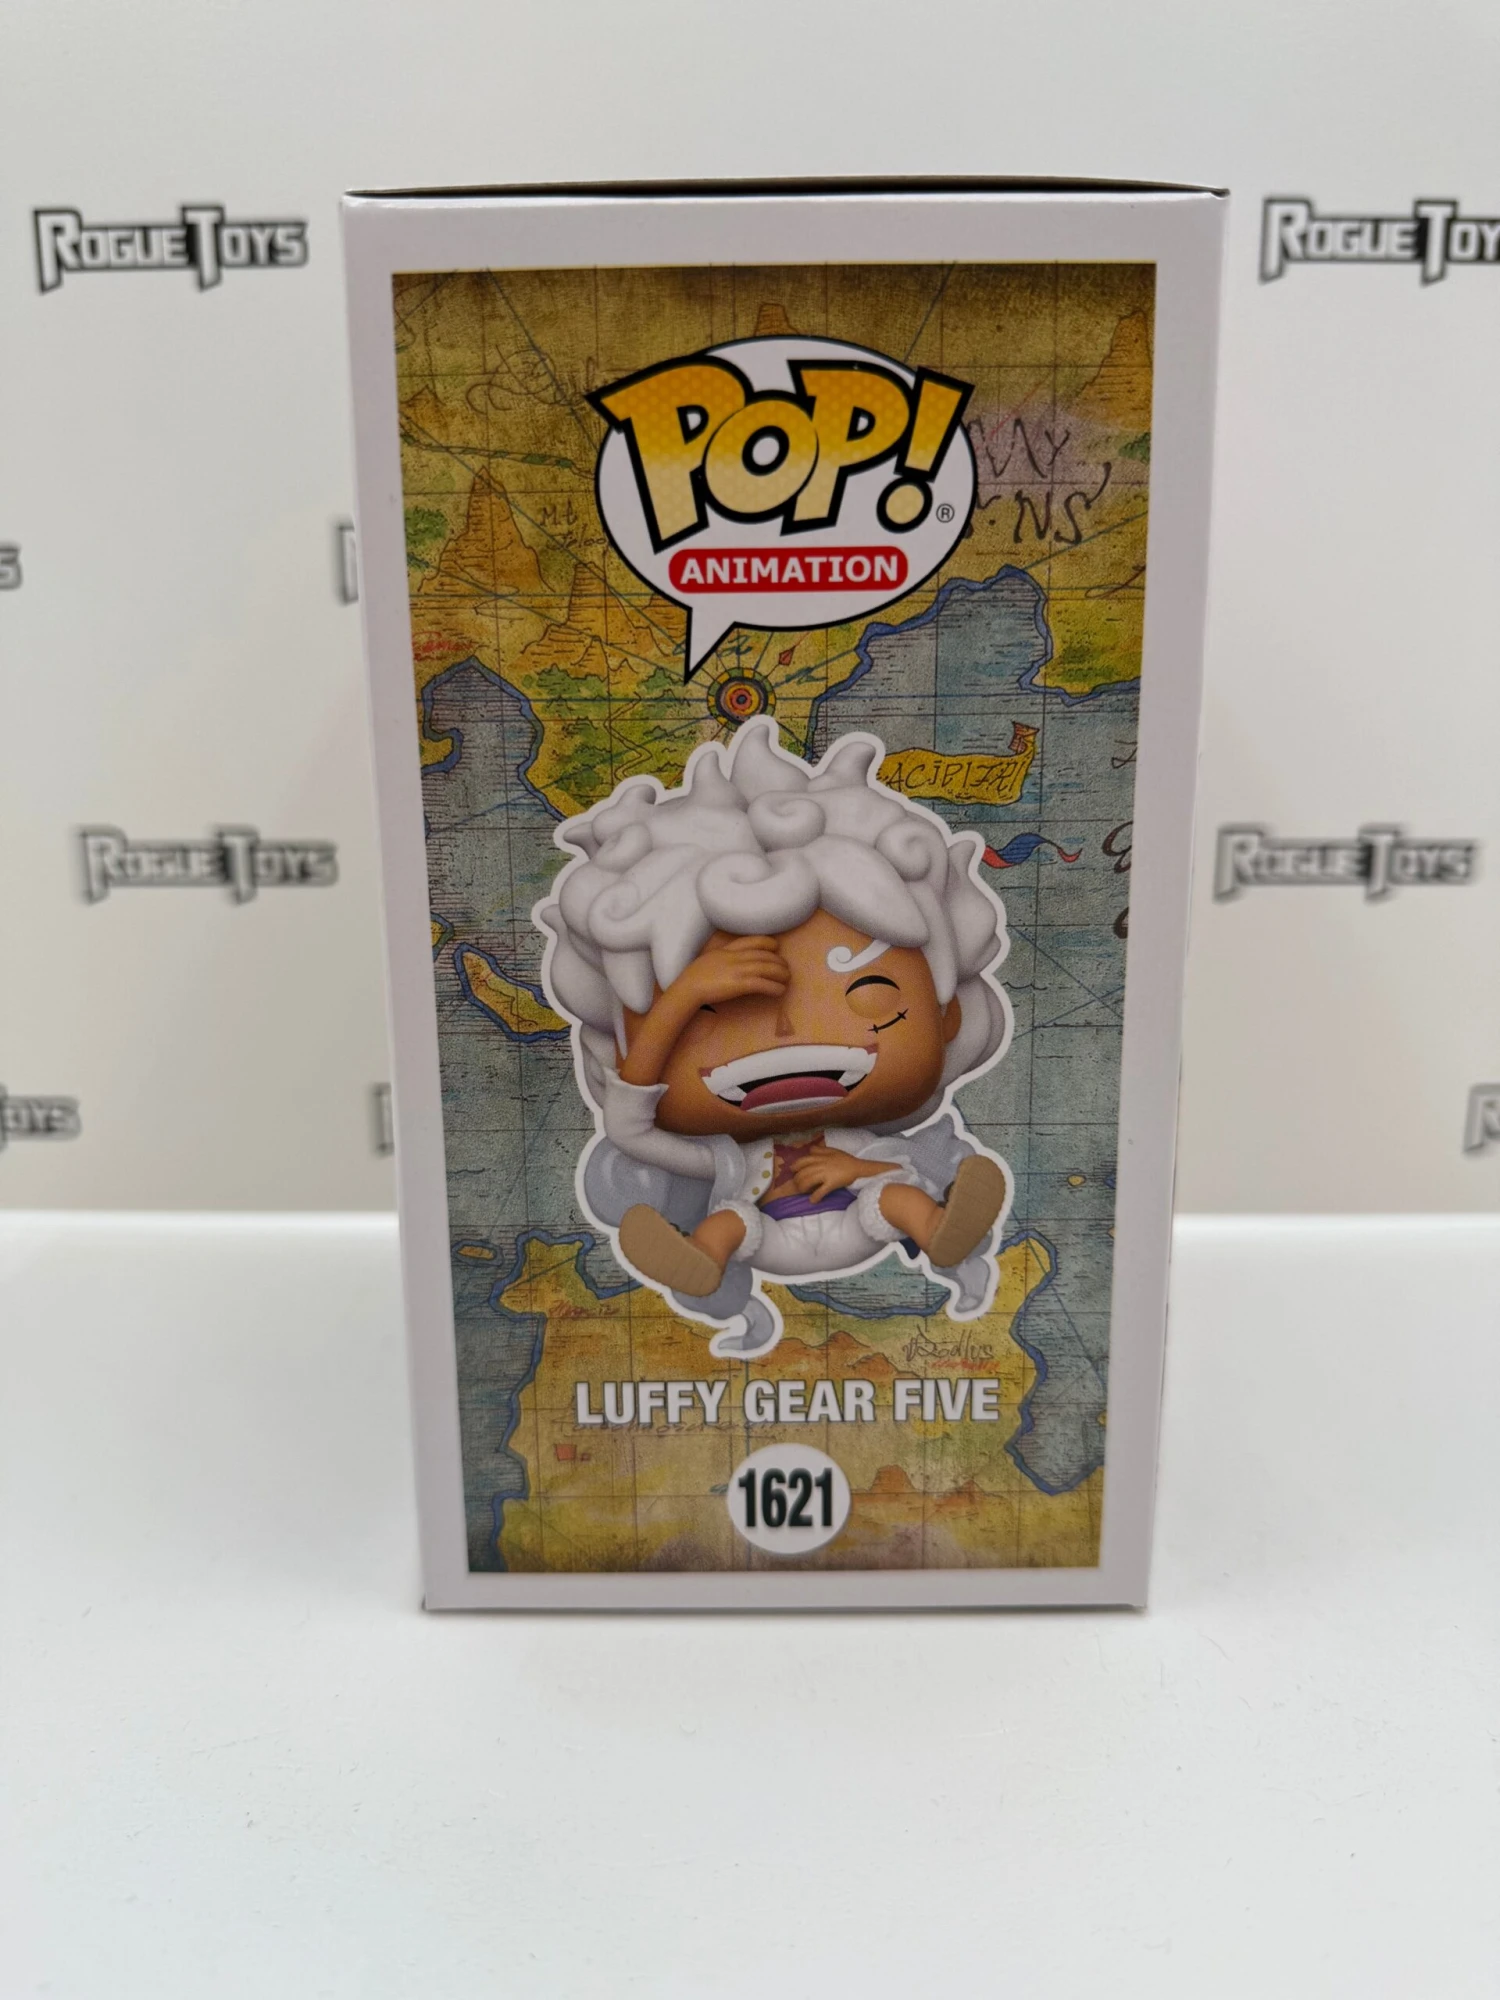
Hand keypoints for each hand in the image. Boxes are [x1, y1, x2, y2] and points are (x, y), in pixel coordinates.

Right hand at [670, 934, 788, 1009]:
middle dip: (779, 961)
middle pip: (764, 955)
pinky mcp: (740, 984)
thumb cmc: (695, 976)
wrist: (688, 987)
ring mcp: (738, 969)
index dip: (768, 942)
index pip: (753, 941)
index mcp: (727, 949)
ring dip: (781, 974)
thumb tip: (735, 960)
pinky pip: (763, 984)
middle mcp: (735, 957)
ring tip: (787, 978)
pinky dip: (774, 987)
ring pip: (767, 968)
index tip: (776, 946)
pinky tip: (780, 990)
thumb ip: (724, 957)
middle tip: (786, 968)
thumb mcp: (710, 959)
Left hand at [789, 1145, 881, 1199]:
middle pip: (802, 1173)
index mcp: (819, 1157)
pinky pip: (820, 1191)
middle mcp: (820, 1165)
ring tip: (803, 1192)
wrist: (857, 1167)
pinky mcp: (831, 1183)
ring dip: (803, 1188)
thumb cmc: (845, 1159)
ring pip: (808, 1182)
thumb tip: (810, 1149)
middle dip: (797, 1180)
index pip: (802, 1162)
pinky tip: (812, 1200)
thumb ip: (820, 1150)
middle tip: (797, 1185)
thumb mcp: (832, 1150)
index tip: (793, 1172)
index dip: (795, 1167)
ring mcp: (825, 1174)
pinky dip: (815, 1197)